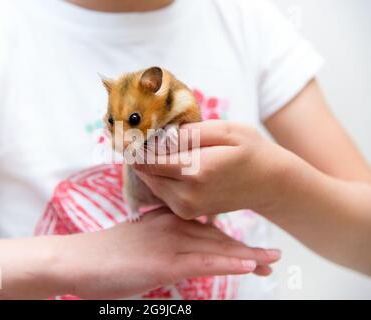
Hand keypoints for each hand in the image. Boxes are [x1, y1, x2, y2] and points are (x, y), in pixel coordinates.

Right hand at [52, 208, 280, 298]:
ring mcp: (169, 243)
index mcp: (166, 219)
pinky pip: (204, 262)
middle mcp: (172, 225)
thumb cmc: (105, 254)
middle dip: (247, 250)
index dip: (232, 239)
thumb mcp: (139, 241)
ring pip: (217, 248)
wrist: (76, 259)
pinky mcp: (165, 263)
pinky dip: (229, 262)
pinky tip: (250, 265)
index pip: (208, 227)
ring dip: (248, 256)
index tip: (252, 249)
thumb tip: (176, 250)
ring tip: (272, 261)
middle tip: (273, 257)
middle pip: (218, 237)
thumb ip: (160, 239)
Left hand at [133, 120, 292, 219]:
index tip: (127, 131)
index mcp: (196, 171)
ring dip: (149, 165)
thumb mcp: (225, 131)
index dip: (133, 145)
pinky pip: (160, 191)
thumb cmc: (250, 151)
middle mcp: (186, 195)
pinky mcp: (186, 212)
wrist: (269, 183)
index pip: (146, 160)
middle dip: (140, 153)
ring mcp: (186, 208)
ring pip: (150, 182)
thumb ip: (189, 133)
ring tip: (158, 146)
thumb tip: (157, 135)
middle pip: (144, 172)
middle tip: (140, 134)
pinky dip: (159, 176)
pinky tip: (170, 162)